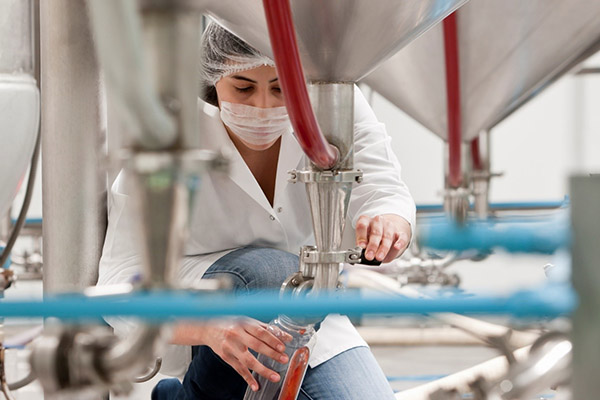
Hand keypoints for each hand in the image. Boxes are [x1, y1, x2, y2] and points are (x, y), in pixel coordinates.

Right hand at [173, 318, 290, 391]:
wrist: (208, 328)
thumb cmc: (231, 323)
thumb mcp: (247, 321)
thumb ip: (266, 328)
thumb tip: (286, 337)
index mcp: (244, 323)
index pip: (260, 332)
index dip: (272, 340)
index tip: (283, 347)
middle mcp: (236, 334)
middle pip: (256, 345)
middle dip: (271, 353)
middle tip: (284, 360)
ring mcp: (230, 347)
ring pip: (248, 360)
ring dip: (262, 370)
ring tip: (275, 376)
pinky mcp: (226, 357)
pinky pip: (239, 369)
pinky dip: (248, 378)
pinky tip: (256, 385)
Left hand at [355, 214, 410, 262]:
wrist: (385, 234)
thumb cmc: (372, 238)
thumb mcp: (364, 241)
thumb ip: (363, 246)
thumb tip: (363, 252)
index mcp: (366, 221)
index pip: (362, 226)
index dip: (361, 237)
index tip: (361, 246)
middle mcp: (377, 221)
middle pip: (375, 232)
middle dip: (372, 246)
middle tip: (369, 256)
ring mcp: (389, 226)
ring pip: (387, 236)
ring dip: (383, 248)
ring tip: (379, 257)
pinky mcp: (399, 233)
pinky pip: (401, 237)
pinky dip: (400, 242)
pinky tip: (397, 247)